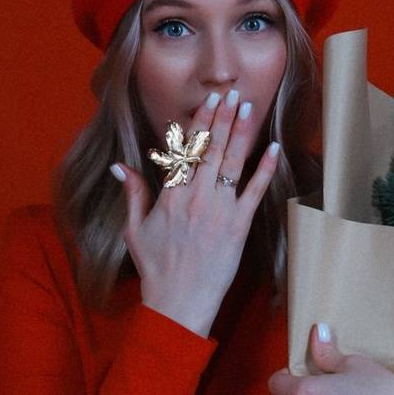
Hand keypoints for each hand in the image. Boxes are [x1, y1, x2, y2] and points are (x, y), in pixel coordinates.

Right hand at [110, 89, 279, 336]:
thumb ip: (132, 193)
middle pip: (211, 149)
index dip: (199, 122)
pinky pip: (254, 192)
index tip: (208, 101)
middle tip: (232, 94)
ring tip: (249, 108)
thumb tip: (119, 166)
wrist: (179, 301)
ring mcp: (219, 210)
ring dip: (241, 133)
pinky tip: (274, 148)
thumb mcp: (134, 228)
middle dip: (223, 118)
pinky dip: (265, 169)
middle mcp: (195, 197)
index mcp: (170, 195)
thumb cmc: (156, 267)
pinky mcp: (239, 226)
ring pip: (232, 163)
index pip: (185, 149)